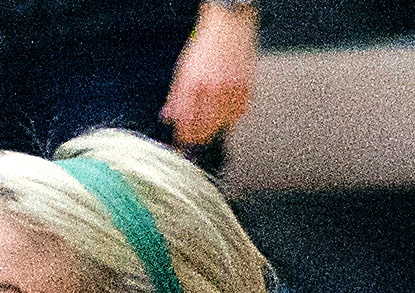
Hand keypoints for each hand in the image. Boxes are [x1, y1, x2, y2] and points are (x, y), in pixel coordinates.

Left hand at [162, 10, 255, 147]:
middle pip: (205, 128)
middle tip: (196, 140)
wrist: (230, 26)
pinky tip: (225, 111)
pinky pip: (238, 115)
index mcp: (193, 84)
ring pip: (222, 124)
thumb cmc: (205, 46)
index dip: (183, 137)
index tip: (182, 143)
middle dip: (198, 138)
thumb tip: (168, 118)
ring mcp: (232, 89)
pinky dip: (231, 118)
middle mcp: (212, 88)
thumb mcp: (183, 70)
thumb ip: (175, 97)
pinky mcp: (247, 89)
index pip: (186, 122)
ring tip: (210, 123)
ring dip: (214, 128)